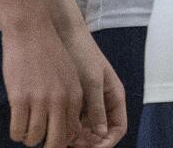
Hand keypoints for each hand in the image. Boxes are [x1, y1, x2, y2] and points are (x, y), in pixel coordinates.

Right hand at [1, 19, 83, 147]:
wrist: (31, 31)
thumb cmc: (49, 54)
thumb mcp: (69, 76)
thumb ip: (70, 100)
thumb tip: (68, 127)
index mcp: (74, 95)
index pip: (72, 131)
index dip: (62, 139)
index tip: (52, 138)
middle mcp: (60, 100)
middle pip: (57, 140)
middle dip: (48, 146)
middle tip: (39, 141)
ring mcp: (39, 100)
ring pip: (34, 138)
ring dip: (29, 140)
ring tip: (26, 134)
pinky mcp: (19, 98)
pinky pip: (17, 130)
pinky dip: (16, 134)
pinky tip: (16, 128)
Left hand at [60, 27, 126, 146]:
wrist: (63, 35)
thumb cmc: (82, 55)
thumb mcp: (91, 82)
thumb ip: (97, 108)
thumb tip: (102, 134)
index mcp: (115, 96)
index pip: (118, 128)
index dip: (107, 143)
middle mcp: (104, 102)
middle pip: (101, 133)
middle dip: (89, 143)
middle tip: (70, 144)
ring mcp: (89, 101)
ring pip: (85, 129)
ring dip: (75, 137)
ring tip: (60, 137)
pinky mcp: (74, 99)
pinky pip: (73, 121)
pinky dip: (66, 127)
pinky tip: (54, 127)